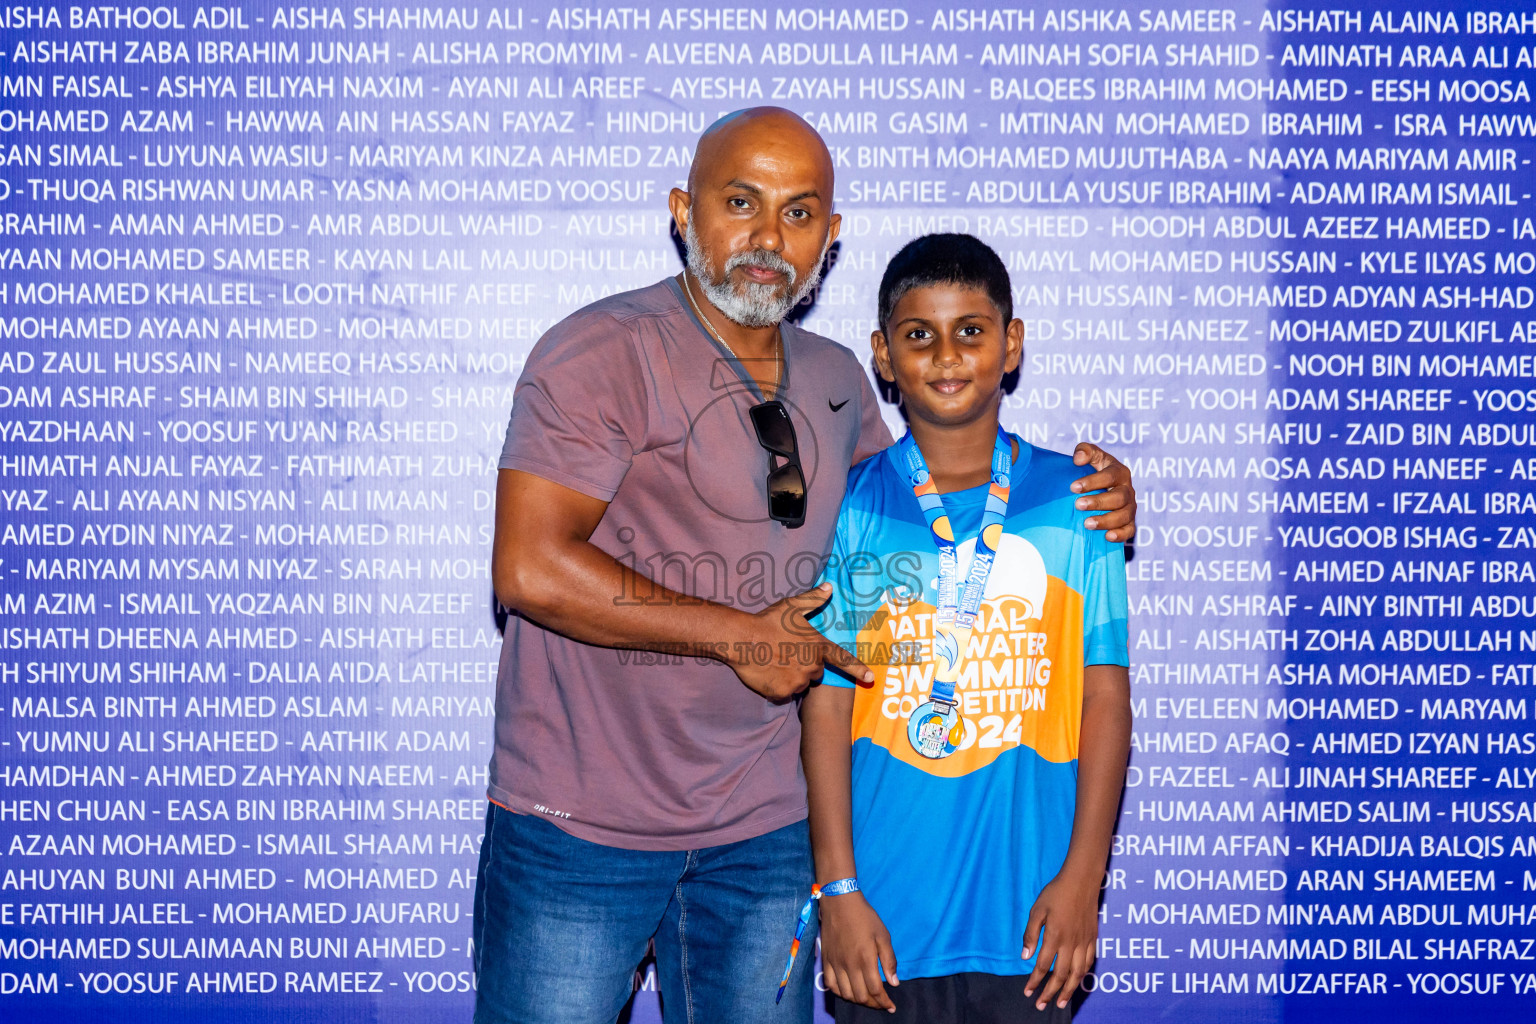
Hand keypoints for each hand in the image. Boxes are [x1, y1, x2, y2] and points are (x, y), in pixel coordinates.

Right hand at [729, 584, 872, 701]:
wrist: (742, 639)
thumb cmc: (767, 621)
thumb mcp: (791, 606)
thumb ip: (812, 599)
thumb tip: (829, 587)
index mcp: (817, 647)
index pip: (842, 659)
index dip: (858, 668)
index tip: (871, 677)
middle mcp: (811, 666)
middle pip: (815, 672)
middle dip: (804, 666)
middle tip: (786, 654)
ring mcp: (798, 681)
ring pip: (799, 684)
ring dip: (791, 677)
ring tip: (774, 663)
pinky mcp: (783, 693)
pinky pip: (784, 694)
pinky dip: (778, 688)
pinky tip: (768, 674)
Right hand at [819, 891, 898, 1011]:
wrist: (840, 902)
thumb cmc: (865, 917)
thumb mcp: (883, 935)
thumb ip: (889, 960)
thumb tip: (894, 983)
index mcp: (866, 959)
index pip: (876, 990)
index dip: (885, 1002)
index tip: (891, 1006)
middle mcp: (849, 965)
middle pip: (861, 996)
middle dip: (873, 1004)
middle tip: (881, 1003)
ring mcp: (836, 964)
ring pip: (845, 994)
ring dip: (858, 1000)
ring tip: (867, 998)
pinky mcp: (826, 961)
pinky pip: (831, 985)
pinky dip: (840, 993)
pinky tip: (848, 990)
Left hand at [1021, 870, 1099, 1010]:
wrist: (1081, 880)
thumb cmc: (1056, 893)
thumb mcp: (1037, 910)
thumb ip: (1031, 934)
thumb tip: (1025, 956)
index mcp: (1055, 936)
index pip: (1043, 966)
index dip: (1034, 981)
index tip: (1027, 992)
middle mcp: (1071, 943)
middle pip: (1061, 975)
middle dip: (1050, 992)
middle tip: (1041, 1005)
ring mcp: (1084, 942)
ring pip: (1078, 974)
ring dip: (1068, 991)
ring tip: (1061, 1002)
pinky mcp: (1093, 938)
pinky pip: (1089, 963)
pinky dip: (1083, 975)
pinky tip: (1077, 981)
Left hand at [1071, 443, 1136, 542]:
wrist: (1099, 489)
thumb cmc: (1092, 471)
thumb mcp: (1090, 456)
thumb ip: (1085, 451)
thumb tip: (1078, 458)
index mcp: (1119, 472)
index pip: (1110, 476)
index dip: (1093, 481)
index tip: (1073, 487)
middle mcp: (1127, 490)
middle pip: (1118, 497)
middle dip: (1098, 502)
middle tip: (1078, 505)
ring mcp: (1130, 508)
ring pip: (1124, 516)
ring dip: (1106, 520)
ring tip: (1087, 523)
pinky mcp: (1129, 523)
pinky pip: (1130, 531)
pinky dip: (1120, 535)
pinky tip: (1107, 537)